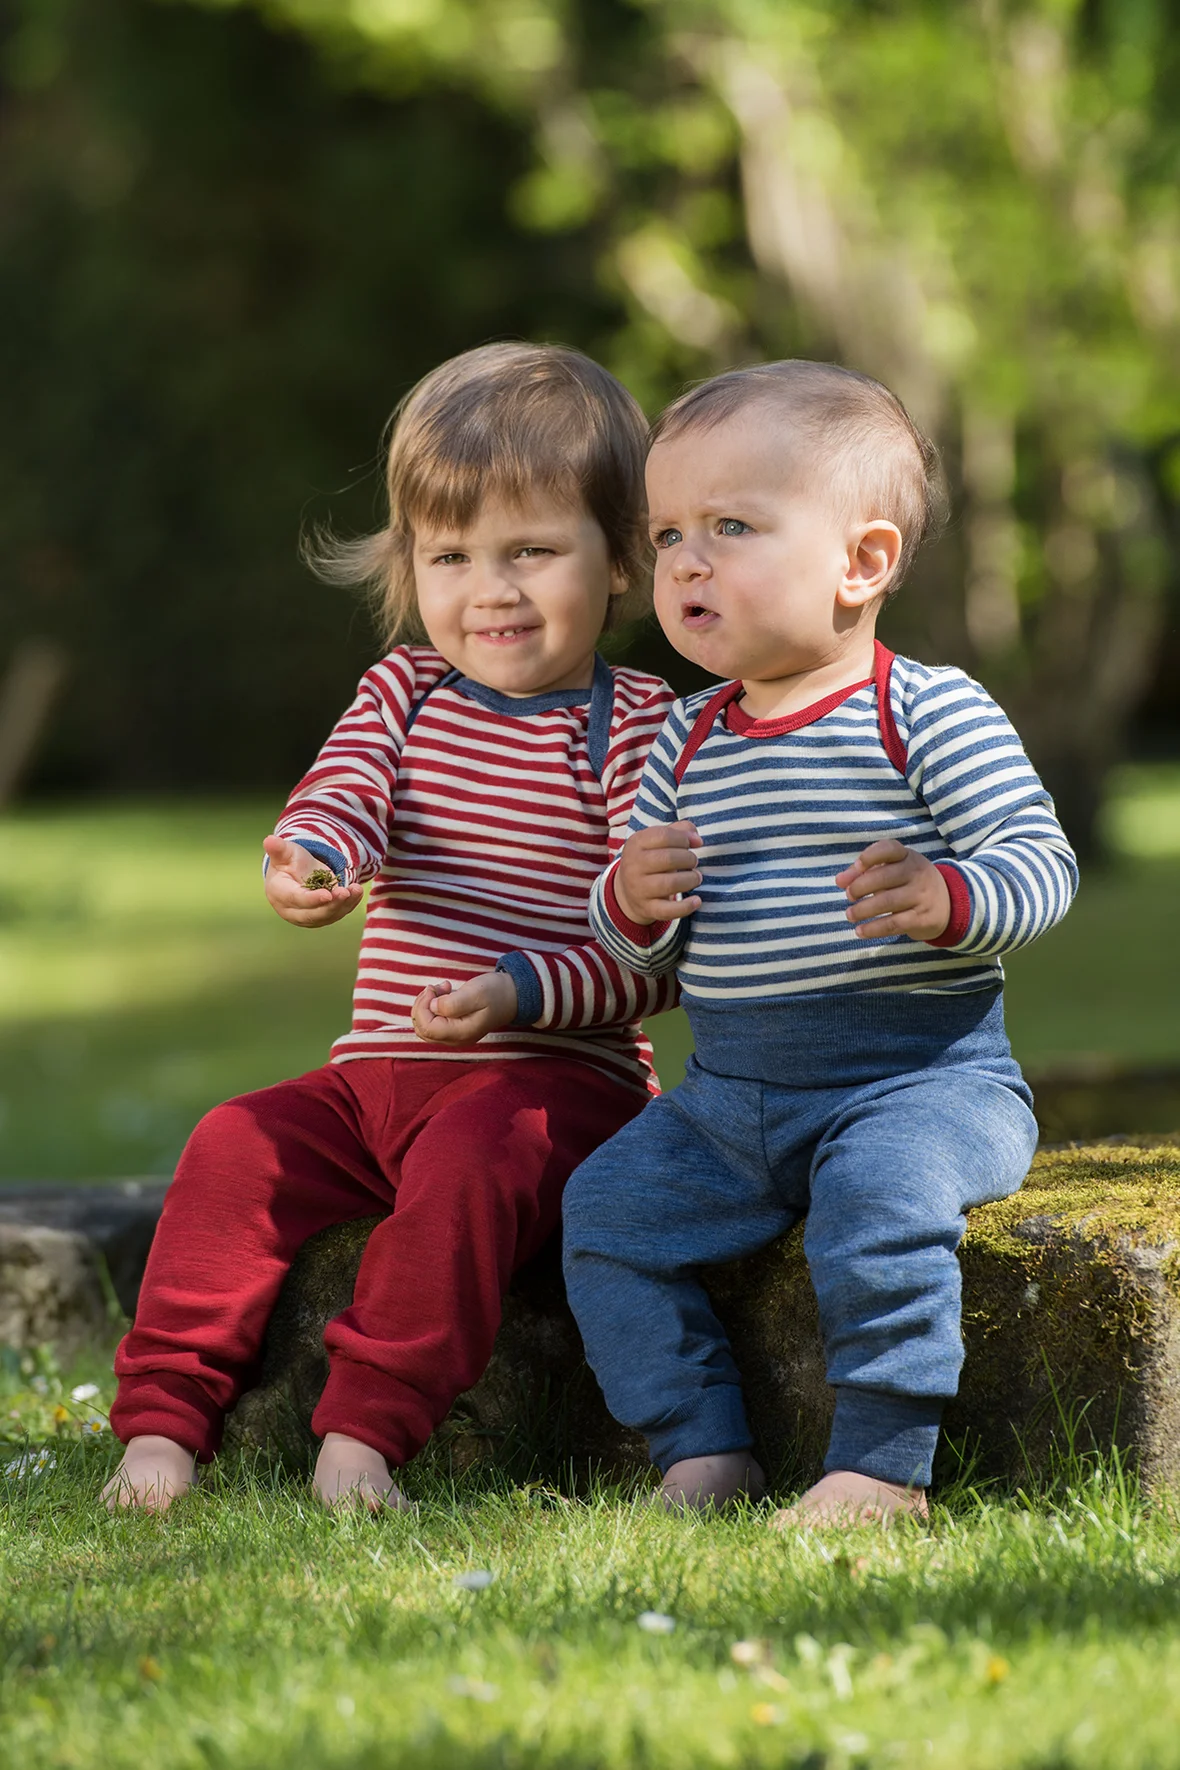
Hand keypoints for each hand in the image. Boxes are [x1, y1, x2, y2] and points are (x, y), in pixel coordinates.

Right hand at [262, 835, 364, 927]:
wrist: (297, 872)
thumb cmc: (289, 861)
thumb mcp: (284, 852)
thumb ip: (278, 849)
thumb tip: (269, 840)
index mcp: (279, 894)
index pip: (296, 900)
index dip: (312, 899)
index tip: (327, 894)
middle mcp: (290, 910)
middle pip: (312, 913)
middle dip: (331, 905)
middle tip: (345, 892)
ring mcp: (306, 917)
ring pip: (326, 916)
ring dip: (343, 905)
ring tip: (356, 890)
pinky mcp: (321, 918)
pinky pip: (336, 914)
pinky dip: (349, 905)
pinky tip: (357, 892)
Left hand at [410, 972, 518, 1043]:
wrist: (512, 996)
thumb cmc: (496, 992)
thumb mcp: (476, 993)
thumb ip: (453, 1003)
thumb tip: (432, 1007)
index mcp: (461, 1033)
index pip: (427, 1027)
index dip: (423, 1007)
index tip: (434, 989)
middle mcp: (456, 1039)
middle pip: (422, 1029)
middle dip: (422, 1005)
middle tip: (436, 987)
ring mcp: (455, 1035)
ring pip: (425, 1026)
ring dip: (426, 1005)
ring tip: (441, 988)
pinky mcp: (454, 1028)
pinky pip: (433, 1022)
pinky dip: (432, 1007)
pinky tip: (443, 993)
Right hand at [613, 821, 702, 926]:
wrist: (627, 891)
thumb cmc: (651, 859)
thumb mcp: (658, 840)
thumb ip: (680, 830)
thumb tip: (697, 840)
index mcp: (635, 843)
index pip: (664, 836)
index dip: (684, 838)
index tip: (693, 843)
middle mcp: (633, 866)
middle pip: (669, 858)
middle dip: (689, 859)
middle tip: (693, 862)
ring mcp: (639, 889)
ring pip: (670, 884)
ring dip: (691, 879)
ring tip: (695, 877)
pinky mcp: (647, 908)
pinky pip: (668, 910)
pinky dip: (686, 907)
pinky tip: (697, 900)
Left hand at [836, 839, 950, 941]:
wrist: (948, 904)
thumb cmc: (909, 883)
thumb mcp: (892, 870)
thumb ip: (863, 872)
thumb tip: (839, 881)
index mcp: (907, 857)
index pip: (889, 849)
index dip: (869, 857)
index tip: (857, 867)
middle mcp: (917, 873)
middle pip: (883, 877)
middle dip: (859, 887)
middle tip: (849, 896)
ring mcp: (921, 896)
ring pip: (886, 902)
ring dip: (862, 910)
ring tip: (850, 915)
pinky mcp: (922, 918)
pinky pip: (894, 924)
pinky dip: (873, 929)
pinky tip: (860, 931)